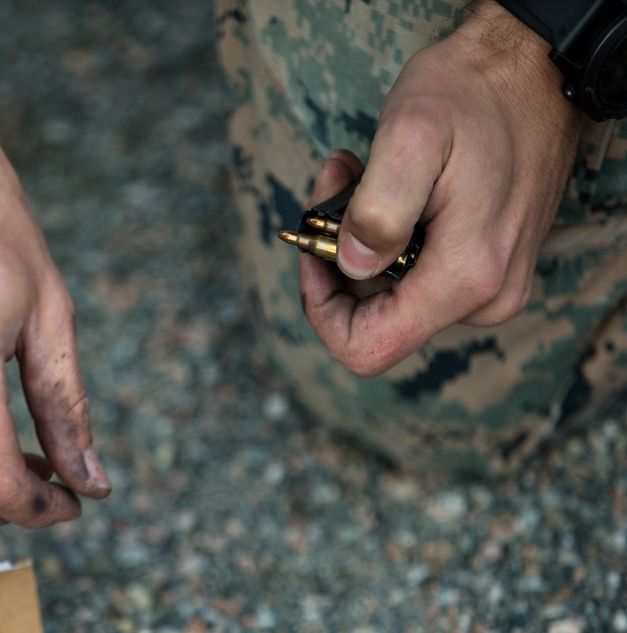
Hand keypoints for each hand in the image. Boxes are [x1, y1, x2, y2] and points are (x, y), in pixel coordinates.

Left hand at [300, 1, 585, 376]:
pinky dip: (385, 235)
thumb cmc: (472, 93)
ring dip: (358, 240)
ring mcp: (488, 286)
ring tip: (354, 174)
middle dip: (337, 259)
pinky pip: (416, 274)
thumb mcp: (411, 136)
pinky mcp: (486, 267)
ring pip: (391, 295)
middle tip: (333, 185)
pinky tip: (381, 183)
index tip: (314, 246)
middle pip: (375, 319)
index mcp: (464, 279)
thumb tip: (352, 267)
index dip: (321, 307)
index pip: (366, 348)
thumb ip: (378, 210)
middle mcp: (484, 299)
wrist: (533, 69)